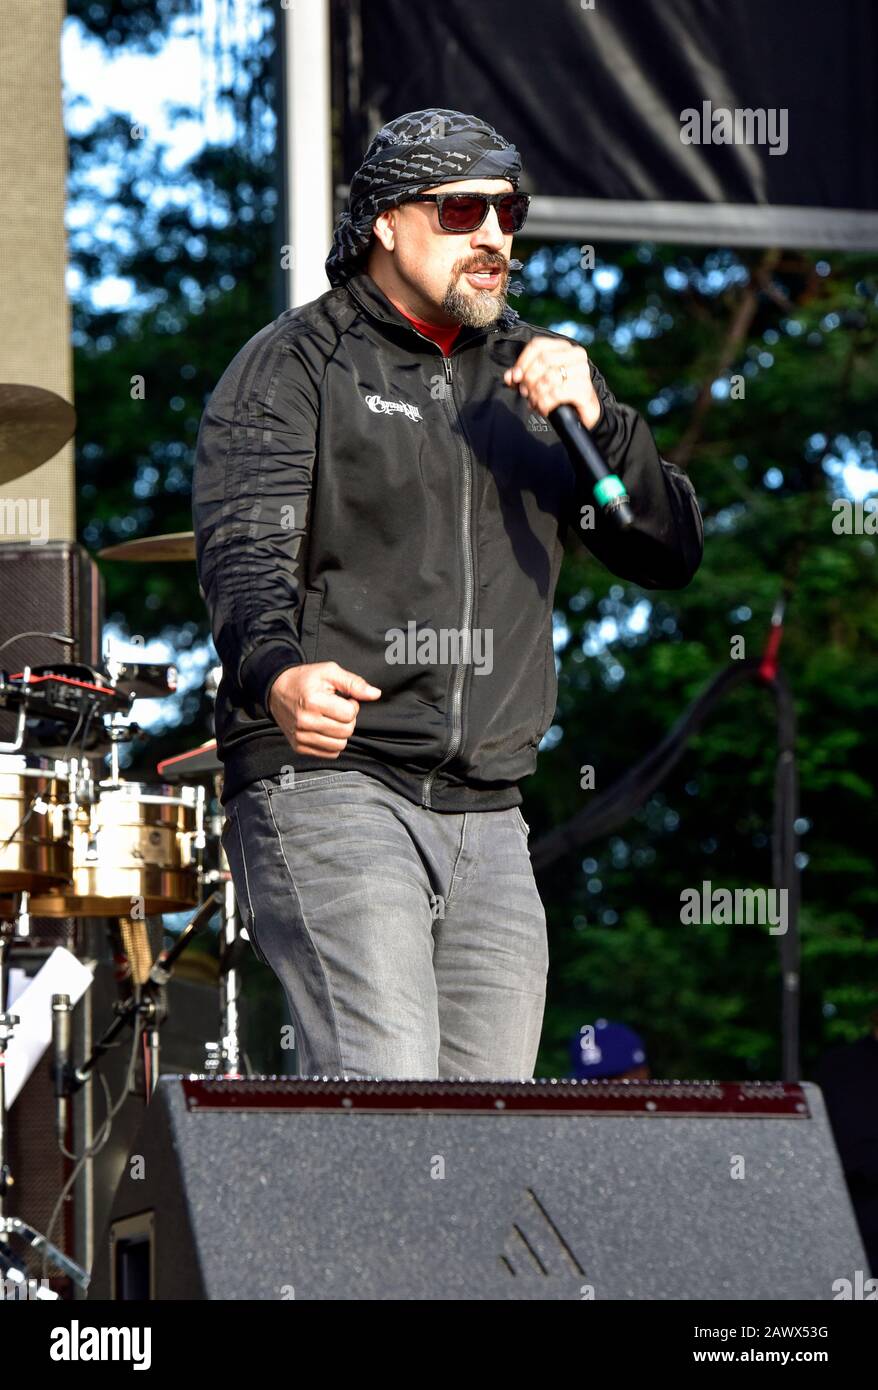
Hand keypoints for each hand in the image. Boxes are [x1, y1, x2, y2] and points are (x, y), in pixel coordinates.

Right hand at [267, 661, 381, 758]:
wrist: (276, 690)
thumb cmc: (304, 680)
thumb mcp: (329, 672)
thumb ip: (354, 683)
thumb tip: (375, 694)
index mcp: (313, 701)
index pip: (350, 714)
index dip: (352, 705)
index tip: (343, 699)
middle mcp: (305, 721)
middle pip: (346, 731)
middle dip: (348, 719)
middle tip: (337, 709)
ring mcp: (300, 736)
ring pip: (339, 745)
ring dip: (340, 733)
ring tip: (330, 719)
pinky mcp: (299, 747)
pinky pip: (329, 754)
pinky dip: (332, 743)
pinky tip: (325, 729)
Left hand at [503, 337, 600, 429]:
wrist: (582, 413)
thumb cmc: (559, 394)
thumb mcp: (538, 382)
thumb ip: (522, 376)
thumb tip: (510, 376)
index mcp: (563, 347)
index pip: (537, 345)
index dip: (522, 361)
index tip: (516, 378)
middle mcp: (576, 354)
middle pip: (543, 359)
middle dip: (529, 379)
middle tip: (526, 393)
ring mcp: (583, 370)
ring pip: (549, 377)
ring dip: (536, 393)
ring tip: (535, 402)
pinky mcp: (585, 388)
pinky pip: (557, 393)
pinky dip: (545, 402)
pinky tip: (544, 408)